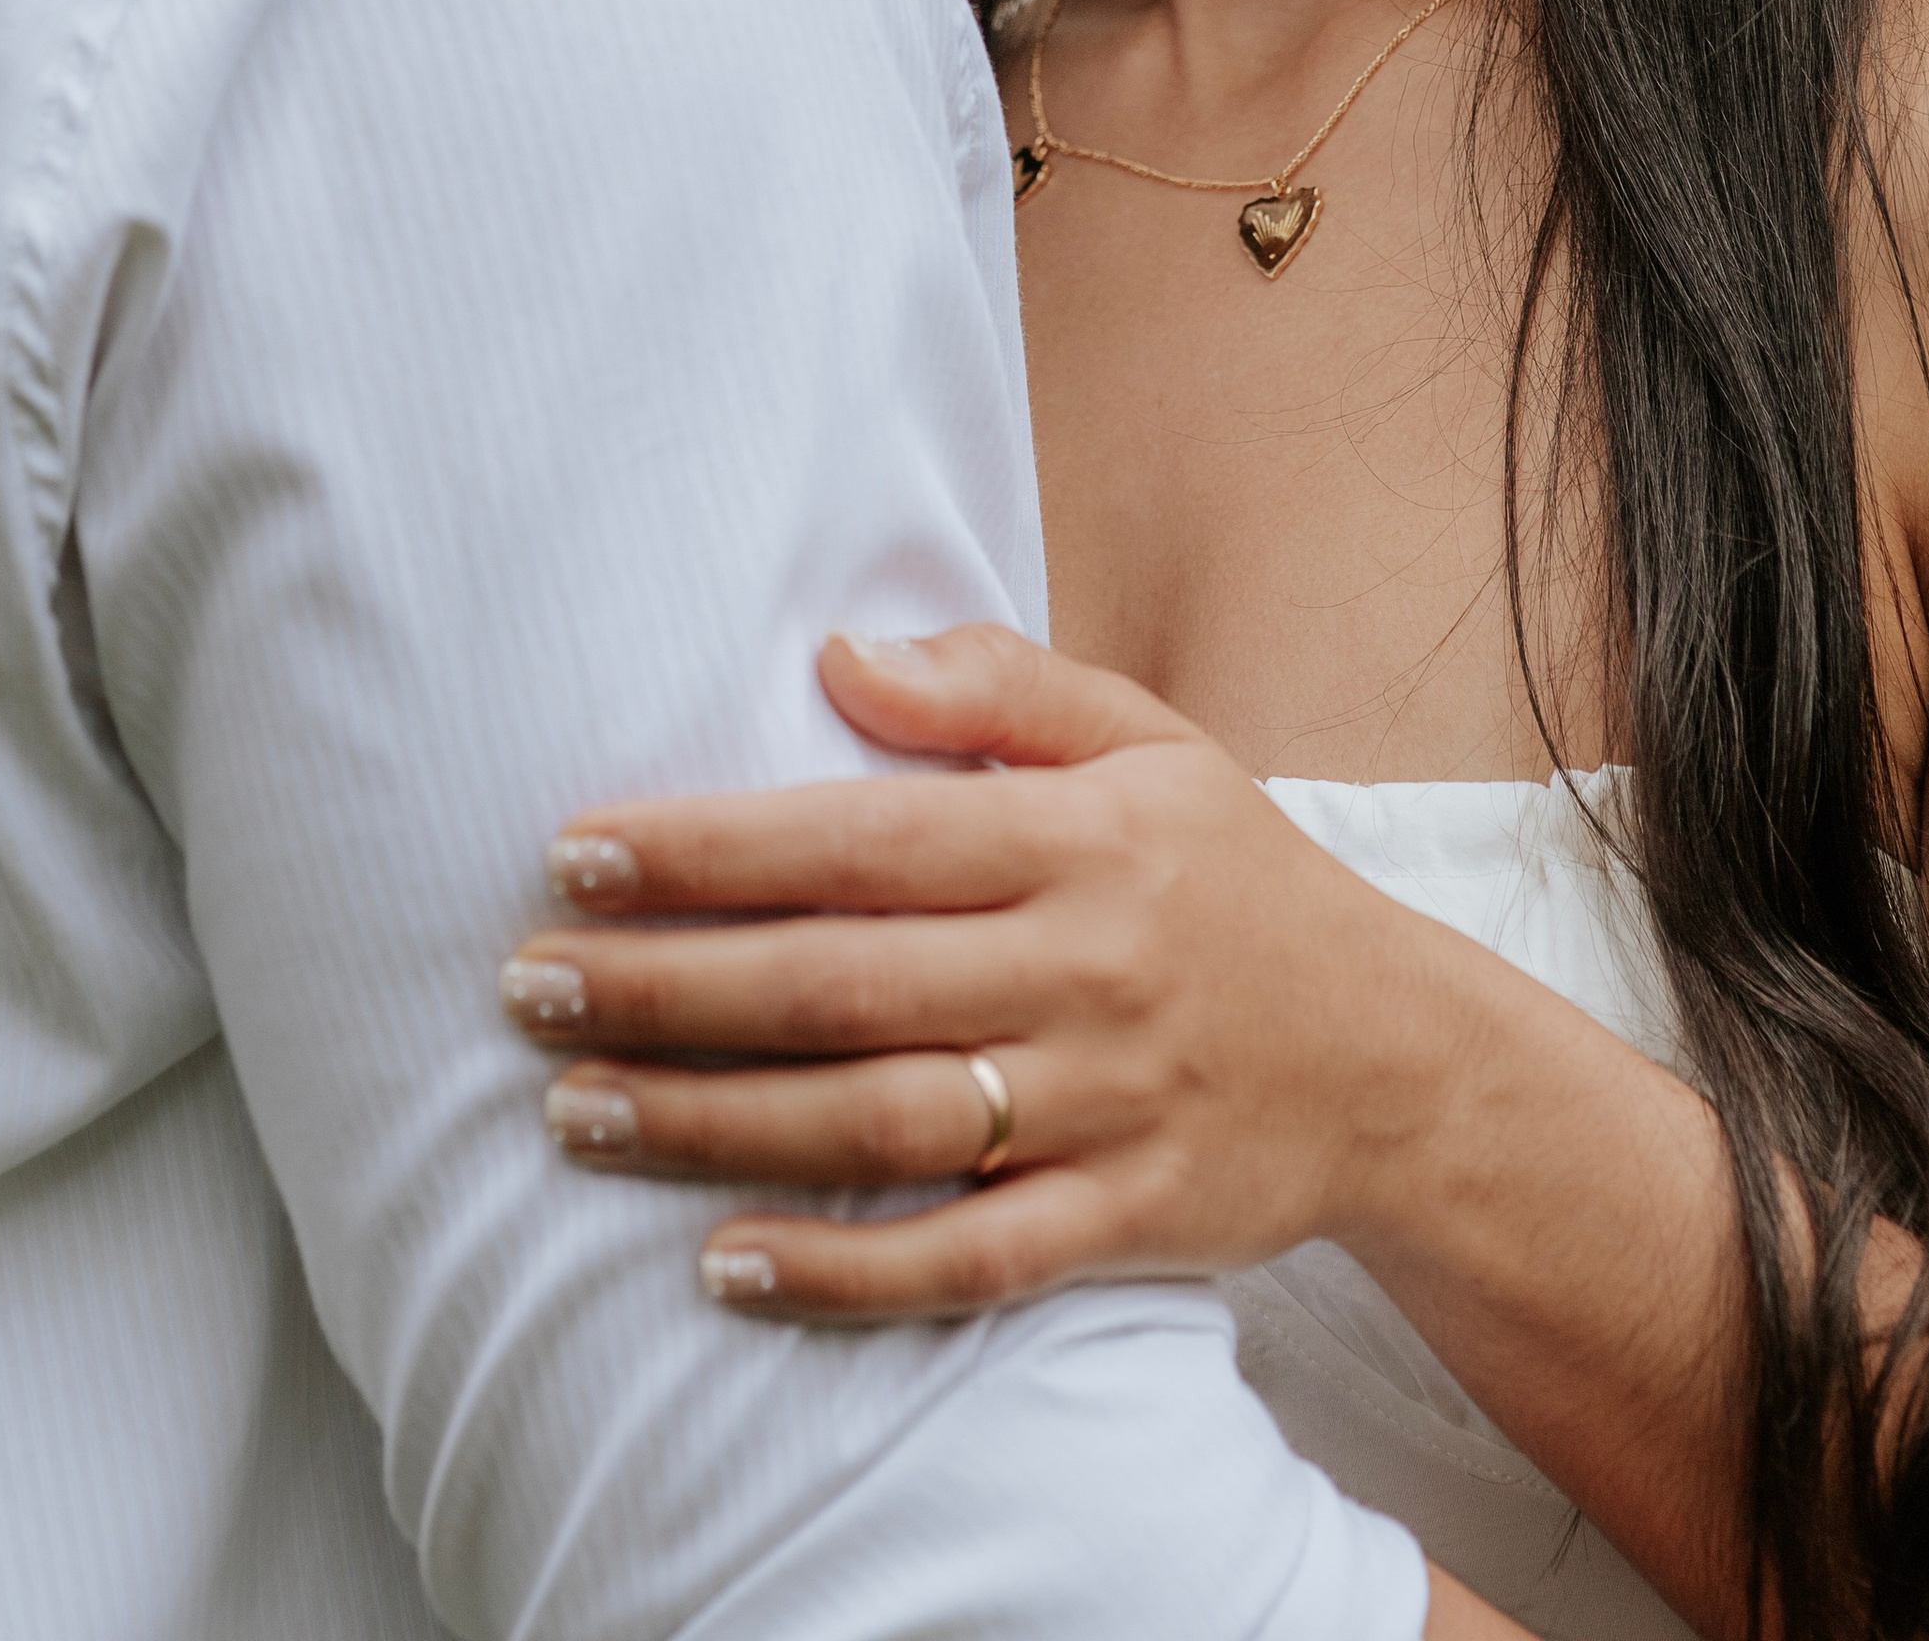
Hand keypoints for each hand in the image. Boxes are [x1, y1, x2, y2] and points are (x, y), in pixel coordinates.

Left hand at [498, 622, 1472, 1319]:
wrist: (1401, 1057)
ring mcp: (1105, 1105)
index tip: (577, 856)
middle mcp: (1085, 969)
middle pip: (843, 987)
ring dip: (713, 1126)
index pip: (861, 841)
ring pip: (881, 1126)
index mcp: (1080, 839)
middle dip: (668, 988)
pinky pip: (967, 1262)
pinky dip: (843, 1272)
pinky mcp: (1122, 1221)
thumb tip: (837, 656)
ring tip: (575, 1111)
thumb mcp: (1149, 739)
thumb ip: (997, 686)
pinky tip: (721, 1264)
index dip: (710, 851)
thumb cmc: (1235, 877)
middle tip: (527, 986)